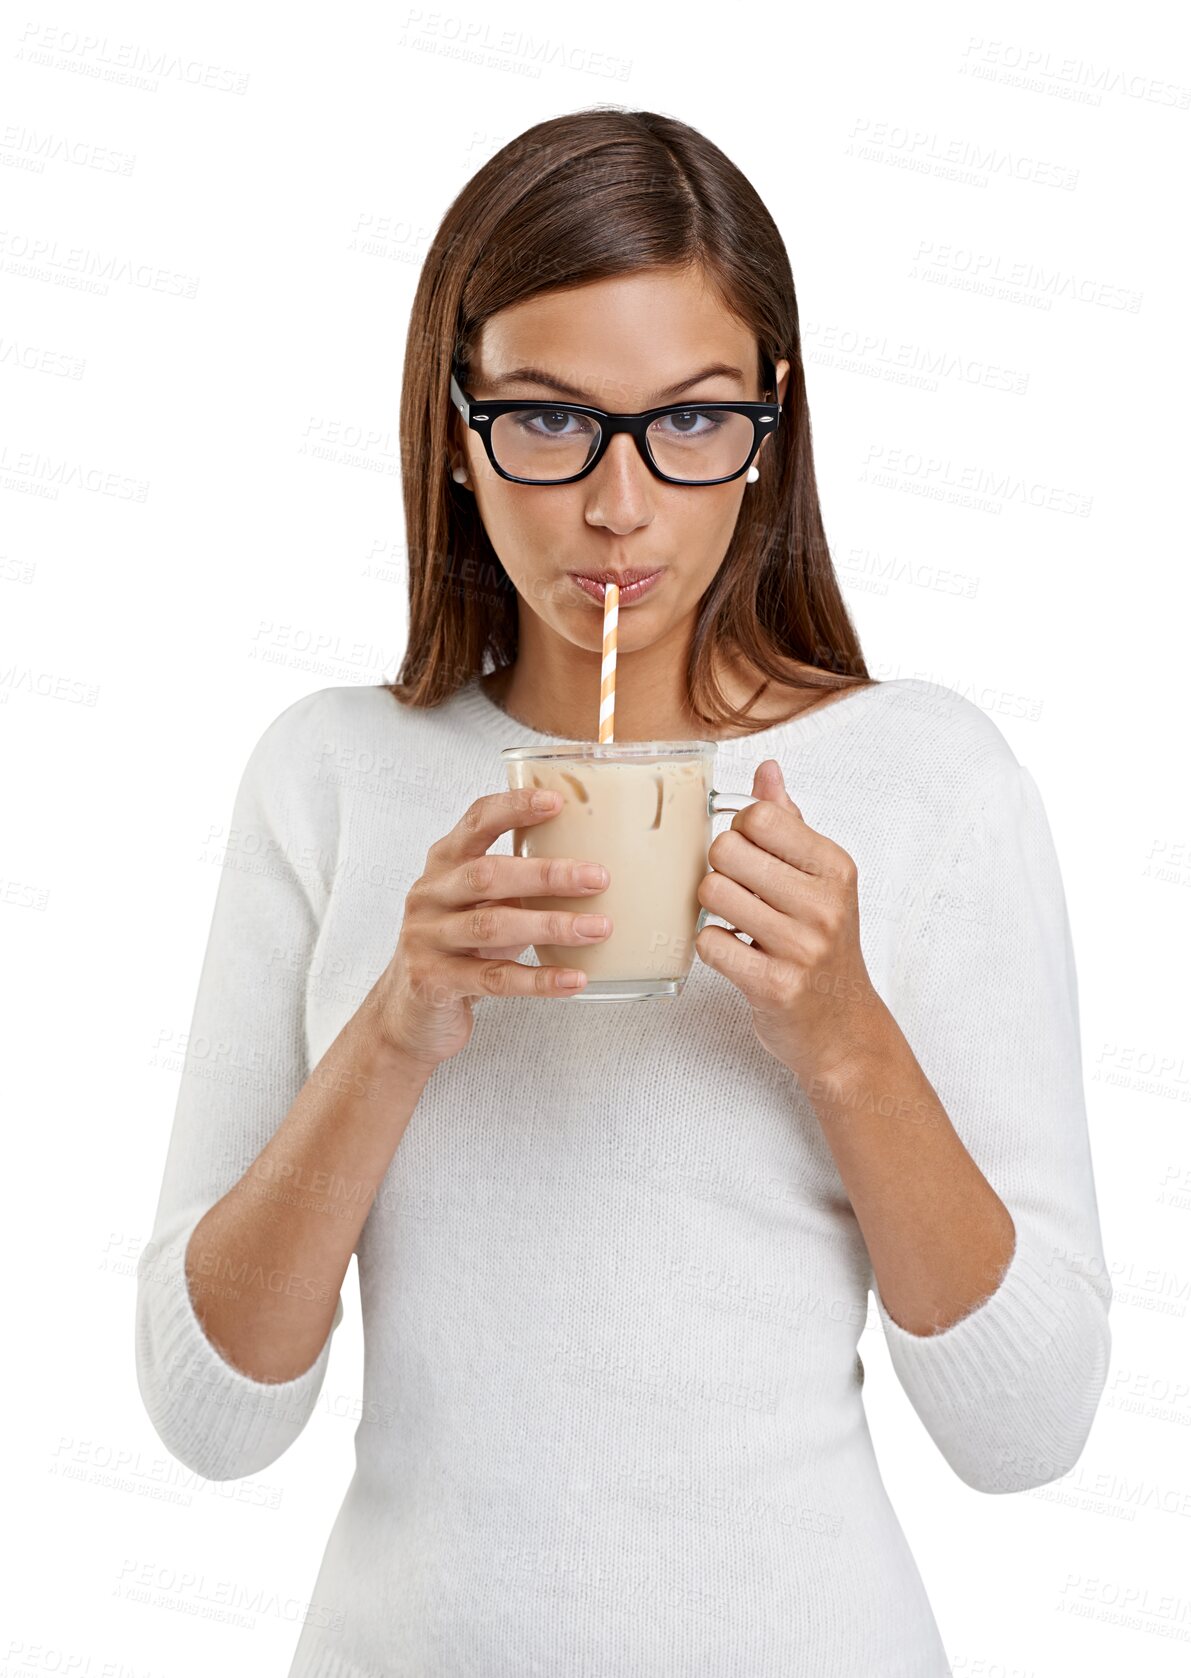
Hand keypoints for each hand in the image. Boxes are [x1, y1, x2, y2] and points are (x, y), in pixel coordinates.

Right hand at [365, 787, 613, 1070]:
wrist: (410, 1011)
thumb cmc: (460, 948)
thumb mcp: (483, 905)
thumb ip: (518, 883)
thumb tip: (593, 868)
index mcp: (444, 864)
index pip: (476, 822)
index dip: (514, 808)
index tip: (556, 802)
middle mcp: (430, 895)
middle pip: (487, 875)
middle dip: (547, 875)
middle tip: (598, 878)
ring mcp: (426, 938)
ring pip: (492, 926)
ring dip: (551, 926)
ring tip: (597, 929)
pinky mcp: (433, 981)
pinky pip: (493, 978)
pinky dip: (539, 979)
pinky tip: (573, 978)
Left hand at [695, 759, 882, 1084]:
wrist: (844, 1029)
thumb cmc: (824, 948)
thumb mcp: (820, 881)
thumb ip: (789, 824)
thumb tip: (767, 770)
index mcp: (835, 868)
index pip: (759, 815)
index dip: (739, 832)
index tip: (751, 858)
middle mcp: (825, 904)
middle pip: (726, 850)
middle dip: (719, 870)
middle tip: (738, 894)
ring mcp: (802, 946)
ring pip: (711, 894)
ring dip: (712, 910)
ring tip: (738, 925)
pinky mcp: (775, 986)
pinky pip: (709, 943)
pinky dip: (712, 946)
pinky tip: (735, 954)